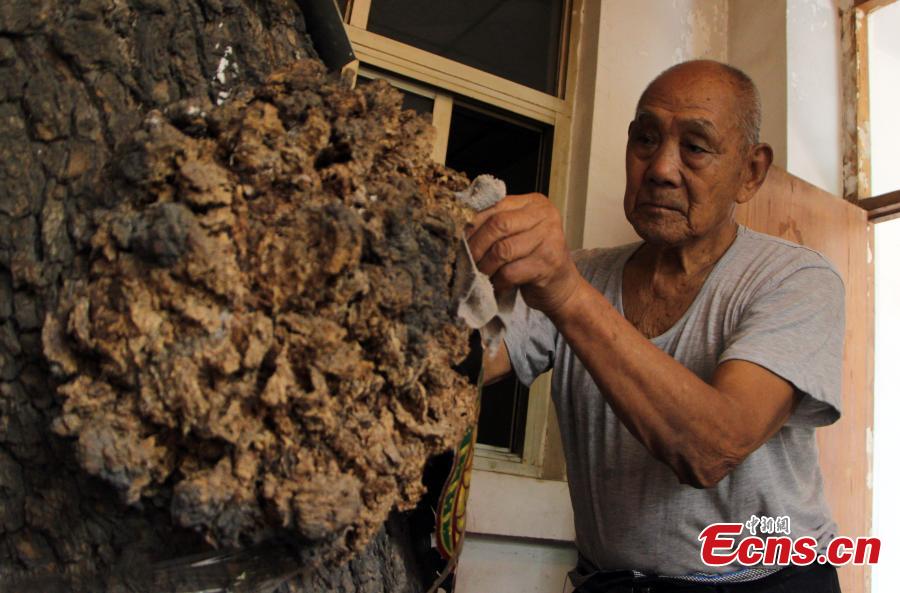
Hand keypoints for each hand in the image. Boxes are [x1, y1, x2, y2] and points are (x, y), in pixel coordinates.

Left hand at [466, 193, 581, 315]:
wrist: (562, 286)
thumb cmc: (534, 258)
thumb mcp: (519, 233)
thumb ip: (497, 224)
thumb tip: (458, 226)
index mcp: (535, 203)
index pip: (496, 205)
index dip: (473, 222)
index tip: (458, 238)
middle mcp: (546, 216)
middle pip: (498, 224)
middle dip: (476, 245)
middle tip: (466, 260)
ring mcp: (550, 239)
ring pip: (502, 250)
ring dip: (485, 266)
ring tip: (480, 274)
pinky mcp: (548, 264)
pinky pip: (511, 272)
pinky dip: (498, 281)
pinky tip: (496, 284)